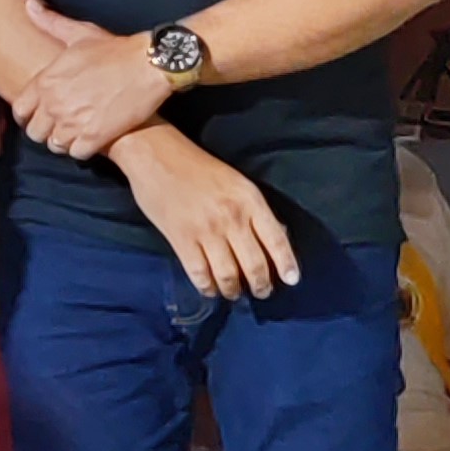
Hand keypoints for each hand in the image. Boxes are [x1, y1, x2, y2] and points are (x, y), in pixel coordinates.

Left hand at [15, 0, 170, 160]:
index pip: (19, 111)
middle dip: (46, 130)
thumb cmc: (116, 49)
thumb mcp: (80, 33)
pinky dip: (82, 150)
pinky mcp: (95, 137)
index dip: (28, 116)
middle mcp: (54, 104)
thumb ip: (50, 23)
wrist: (151, 64)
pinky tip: (92, 139)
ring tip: (78, 132)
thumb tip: (28, 6)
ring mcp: (73, 122)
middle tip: (62, 125)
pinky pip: (76, 154)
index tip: (41, 115)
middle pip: (35, 132)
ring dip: (64, 141)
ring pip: (54, 145)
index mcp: (46, 81)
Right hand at [112, 128, 299, 300]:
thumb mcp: (237, 182)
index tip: (291, 280)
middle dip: (260, 284)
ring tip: (235, 294)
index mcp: (249, 200)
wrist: (157, 157)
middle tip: (261, 292)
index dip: (286, 264)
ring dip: (233, 290)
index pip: (276, 240)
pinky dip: (207, 286)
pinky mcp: (181, 239)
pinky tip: (210, 289)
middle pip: (254, 263)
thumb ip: (253, 210)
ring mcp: (205, 231)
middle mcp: (231, 218)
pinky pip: (199, 272)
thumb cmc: (199, 168)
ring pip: (227, 273)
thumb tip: (269, 239)